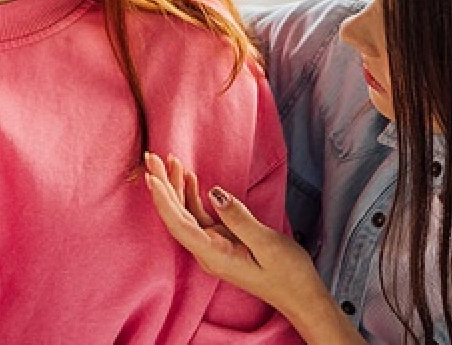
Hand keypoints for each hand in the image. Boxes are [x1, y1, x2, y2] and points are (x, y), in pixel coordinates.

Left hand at [144, 153, 343, 331]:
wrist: (300, 294)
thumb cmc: (288, 273)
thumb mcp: (267, 244)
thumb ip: (239, 218)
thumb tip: (215, 193)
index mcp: (215, 256)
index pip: (180, 226)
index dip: (163, 200)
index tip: (152, 176)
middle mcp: (207, 252)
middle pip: (176, 217)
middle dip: (163, 186)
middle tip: (152, 157)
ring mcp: (212, 246)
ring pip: (186, 214)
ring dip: (176, 187)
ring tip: (169, 159)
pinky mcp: (221, 240)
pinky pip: (199, 215)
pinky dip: (193, 195)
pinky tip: (188, 176)